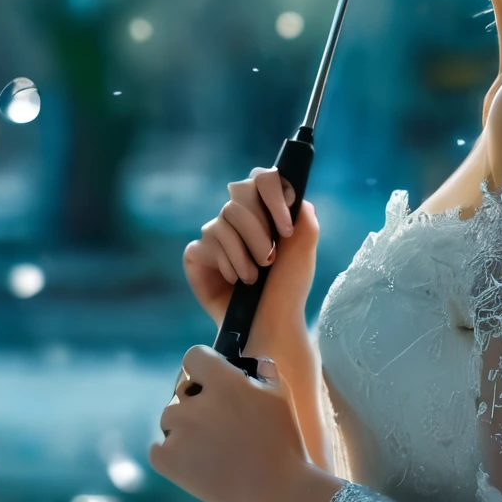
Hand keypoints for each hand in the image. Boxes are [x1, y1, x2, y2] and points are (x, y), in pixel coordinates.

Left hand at [149, 345, 337, 501]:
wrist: (278, 494)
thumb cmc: (284, 444)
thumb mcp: (281, 397)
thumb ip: (262, 372)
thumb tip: (251, 363)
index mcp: (224, 382)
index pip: (194, 357)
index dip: (202, 368)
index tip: (209, 381)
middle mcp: (196, 403)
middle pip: (180, 392)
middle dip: (195, 403)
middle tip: (218, 425)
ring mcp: (179, 432)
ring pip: (169, 420)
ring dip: (184, 429)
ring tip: (212, 450)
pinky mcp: (167, 460)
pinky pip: (158, 448)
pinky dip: (171, 454)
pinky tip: (196, 464)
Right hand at [184, 169, 319, 350]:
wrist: (269, 323)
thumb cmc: (287, 288)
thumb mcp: (304, 249)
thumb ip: (303, 217)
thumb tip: (295, 192)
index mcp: (265, 210)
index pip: (262, 179)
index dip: (273, 195)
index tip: (285, 228)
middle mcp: (238, 217)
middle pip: (239, 195)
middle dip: (259, 230)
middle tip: (269, 259)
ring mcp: (216, 234)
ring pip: (222, 220)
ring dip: (244, 253)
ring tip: (254, 277)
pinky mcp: (197, 254)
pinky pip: (205, 243)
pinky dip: (226, 263)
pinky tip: (235, 281)